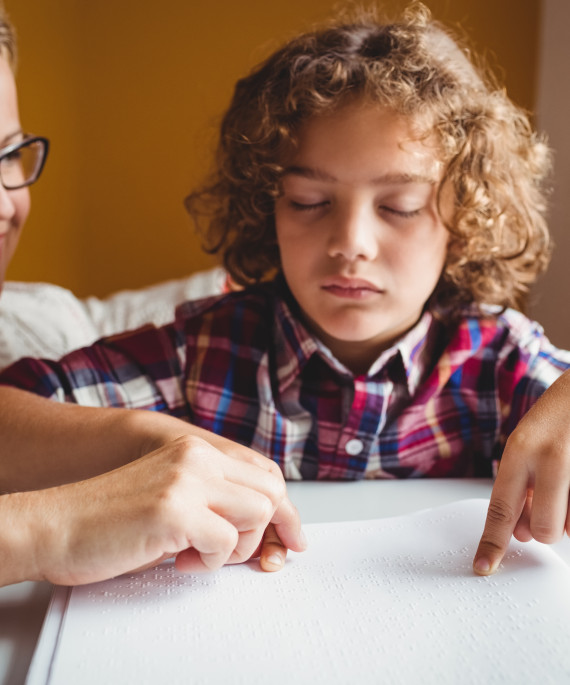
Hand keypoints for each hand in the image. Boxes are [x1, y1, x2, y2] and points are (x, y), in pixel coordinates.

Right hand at [23, 434, 305, 585]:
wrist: (56, 525)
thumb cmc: (111, 520)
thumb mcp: (173, 496)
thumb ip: (214, 499)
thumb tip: (265, 528)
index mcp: (197, 450)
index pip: (265, 474)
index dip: (286, 512)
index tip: (292, 541)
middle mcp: (198, 457)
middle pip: (271, 492)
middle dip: (267, 533)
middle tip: (243, 557)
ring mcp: (187, 480)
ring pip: (258, 514)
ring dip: (236, 548)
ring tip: (198, 554)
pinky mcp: (175, 509)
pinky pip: (227, 543)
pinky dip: (210, 564)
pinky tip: (178, 559)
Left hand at [473, 370, 569, 574]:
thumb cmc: (559, 416)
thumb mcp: (527, 443)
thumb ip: (520, 487)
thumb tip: (522, 534)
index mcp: (521, 450)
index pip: (501, 509)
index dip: (492, 543)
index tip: (483, 567)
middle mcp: (551, 460)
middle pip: (543, 531)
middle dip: (544, 525)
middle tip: (547, 499)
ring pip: (569, 528)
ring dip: (567, 515)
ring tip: (567, 478)